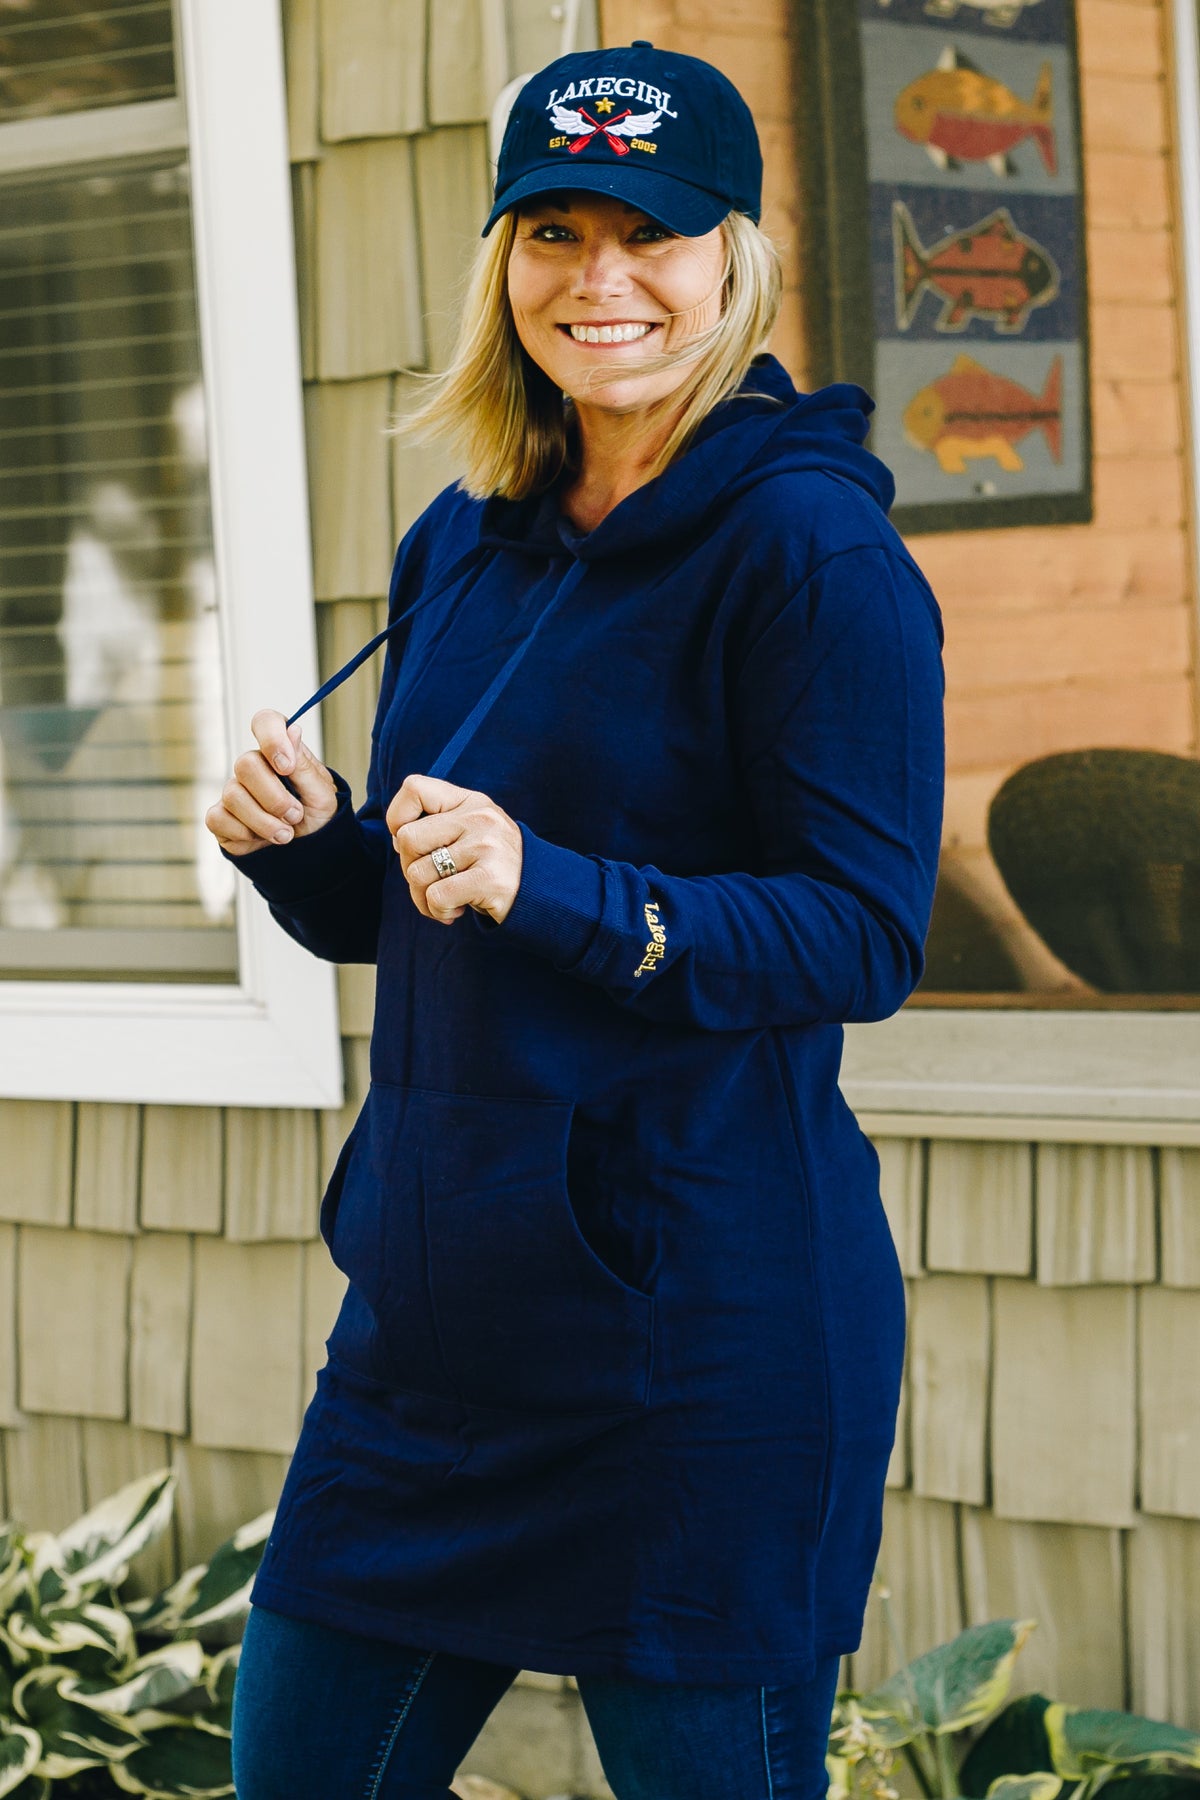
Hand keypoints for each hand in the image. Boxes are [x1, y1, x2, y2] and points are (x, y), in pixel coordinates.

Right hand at [205, 710, 337, 856]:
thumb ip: (304, 765)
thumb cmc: (318, 817)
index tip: (285, 767)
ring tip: (286, 835)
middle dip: (274, 798)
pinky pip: (218, 818)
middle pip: (245, 764)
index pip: (265, 722)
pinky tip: (262, 839)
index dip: (271, 739)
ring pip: (233, 796)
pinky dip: (244, 833)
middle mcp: (254, 766)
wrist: (310, 853)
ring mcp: (234, 790)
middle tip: (296, 816)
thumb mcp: (322, 794)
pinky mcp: (220, 817)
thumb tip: (293, 730)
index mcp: (280, 752)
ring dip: (265, 822)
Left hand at [387, 774, 522, 923]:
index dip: (398, 817)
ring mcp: (486, 847)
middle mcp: (479, 818)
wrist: (541, 895)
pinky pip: (436, 897)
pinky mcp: (489, 878)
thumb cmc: (493, 865)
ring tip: (445, 900)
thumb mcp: (471, 831)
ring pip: (417, 873)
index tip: (413, 844)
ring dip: (422, 897)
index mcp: (471, 802)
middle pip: (407, 839)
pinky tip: (455, 910)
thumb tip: (397, 838)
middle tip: (433, 880)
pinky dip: (437, 911)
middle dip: (409, 868)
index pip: (414, 789)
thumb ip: (438, 825)